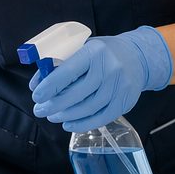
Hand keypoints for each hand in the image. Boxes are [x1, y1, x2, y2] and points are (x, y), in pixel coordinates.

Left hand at [30, 26, 172, 131]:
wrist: (138, 57)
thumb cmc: (104, 53)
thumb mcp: (82, 49)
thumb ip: (59, 63)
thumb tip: (37, 84)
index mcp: (94, 52)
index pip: (68, 72)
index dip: (49, 86)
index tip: (37, 96)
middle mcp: (109, 68)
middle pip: (77, 93)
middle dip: (54, 105)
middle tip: (40, 110)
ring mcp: (119, 87)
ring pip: (88, 108)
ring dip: (66, 116)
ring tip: (52, 116)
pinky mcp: (125, 102)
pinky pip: (101, 118)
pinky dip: (82, 124)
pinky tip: (69, 124)